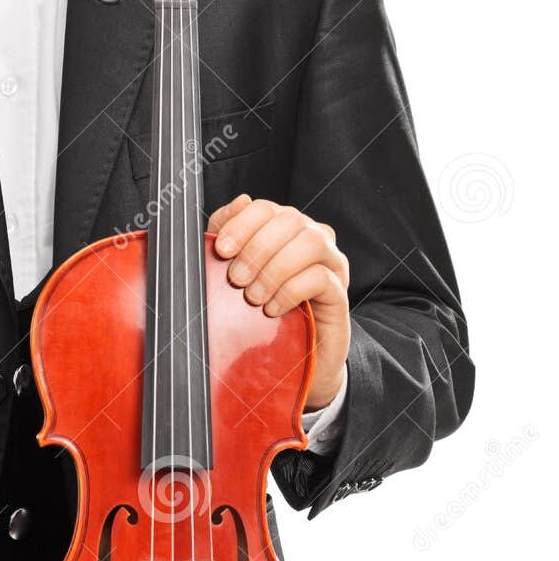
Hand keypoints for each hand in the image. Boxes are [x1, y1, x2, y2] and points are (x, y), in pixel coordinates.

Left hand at [207, 194, 350, 409]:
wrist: (289, 360)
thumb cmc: (260, 312)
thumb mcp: (236, 272)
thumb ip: (231, 235)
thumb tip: (240, 200)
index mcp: (285, 230)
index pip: (266, 209)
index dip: (241, 223)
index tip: (221, 249)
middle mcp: (313, 239)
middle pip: (290, 219)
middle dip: (257, 247)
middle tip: (236, 279)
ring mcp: (331, 265)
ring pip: (312, 242)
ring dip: (275, 268)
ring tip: (253, 297)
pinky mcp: (340, 294)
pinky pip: (321, 278)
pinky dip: (290, 291)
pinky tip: (272, 309)